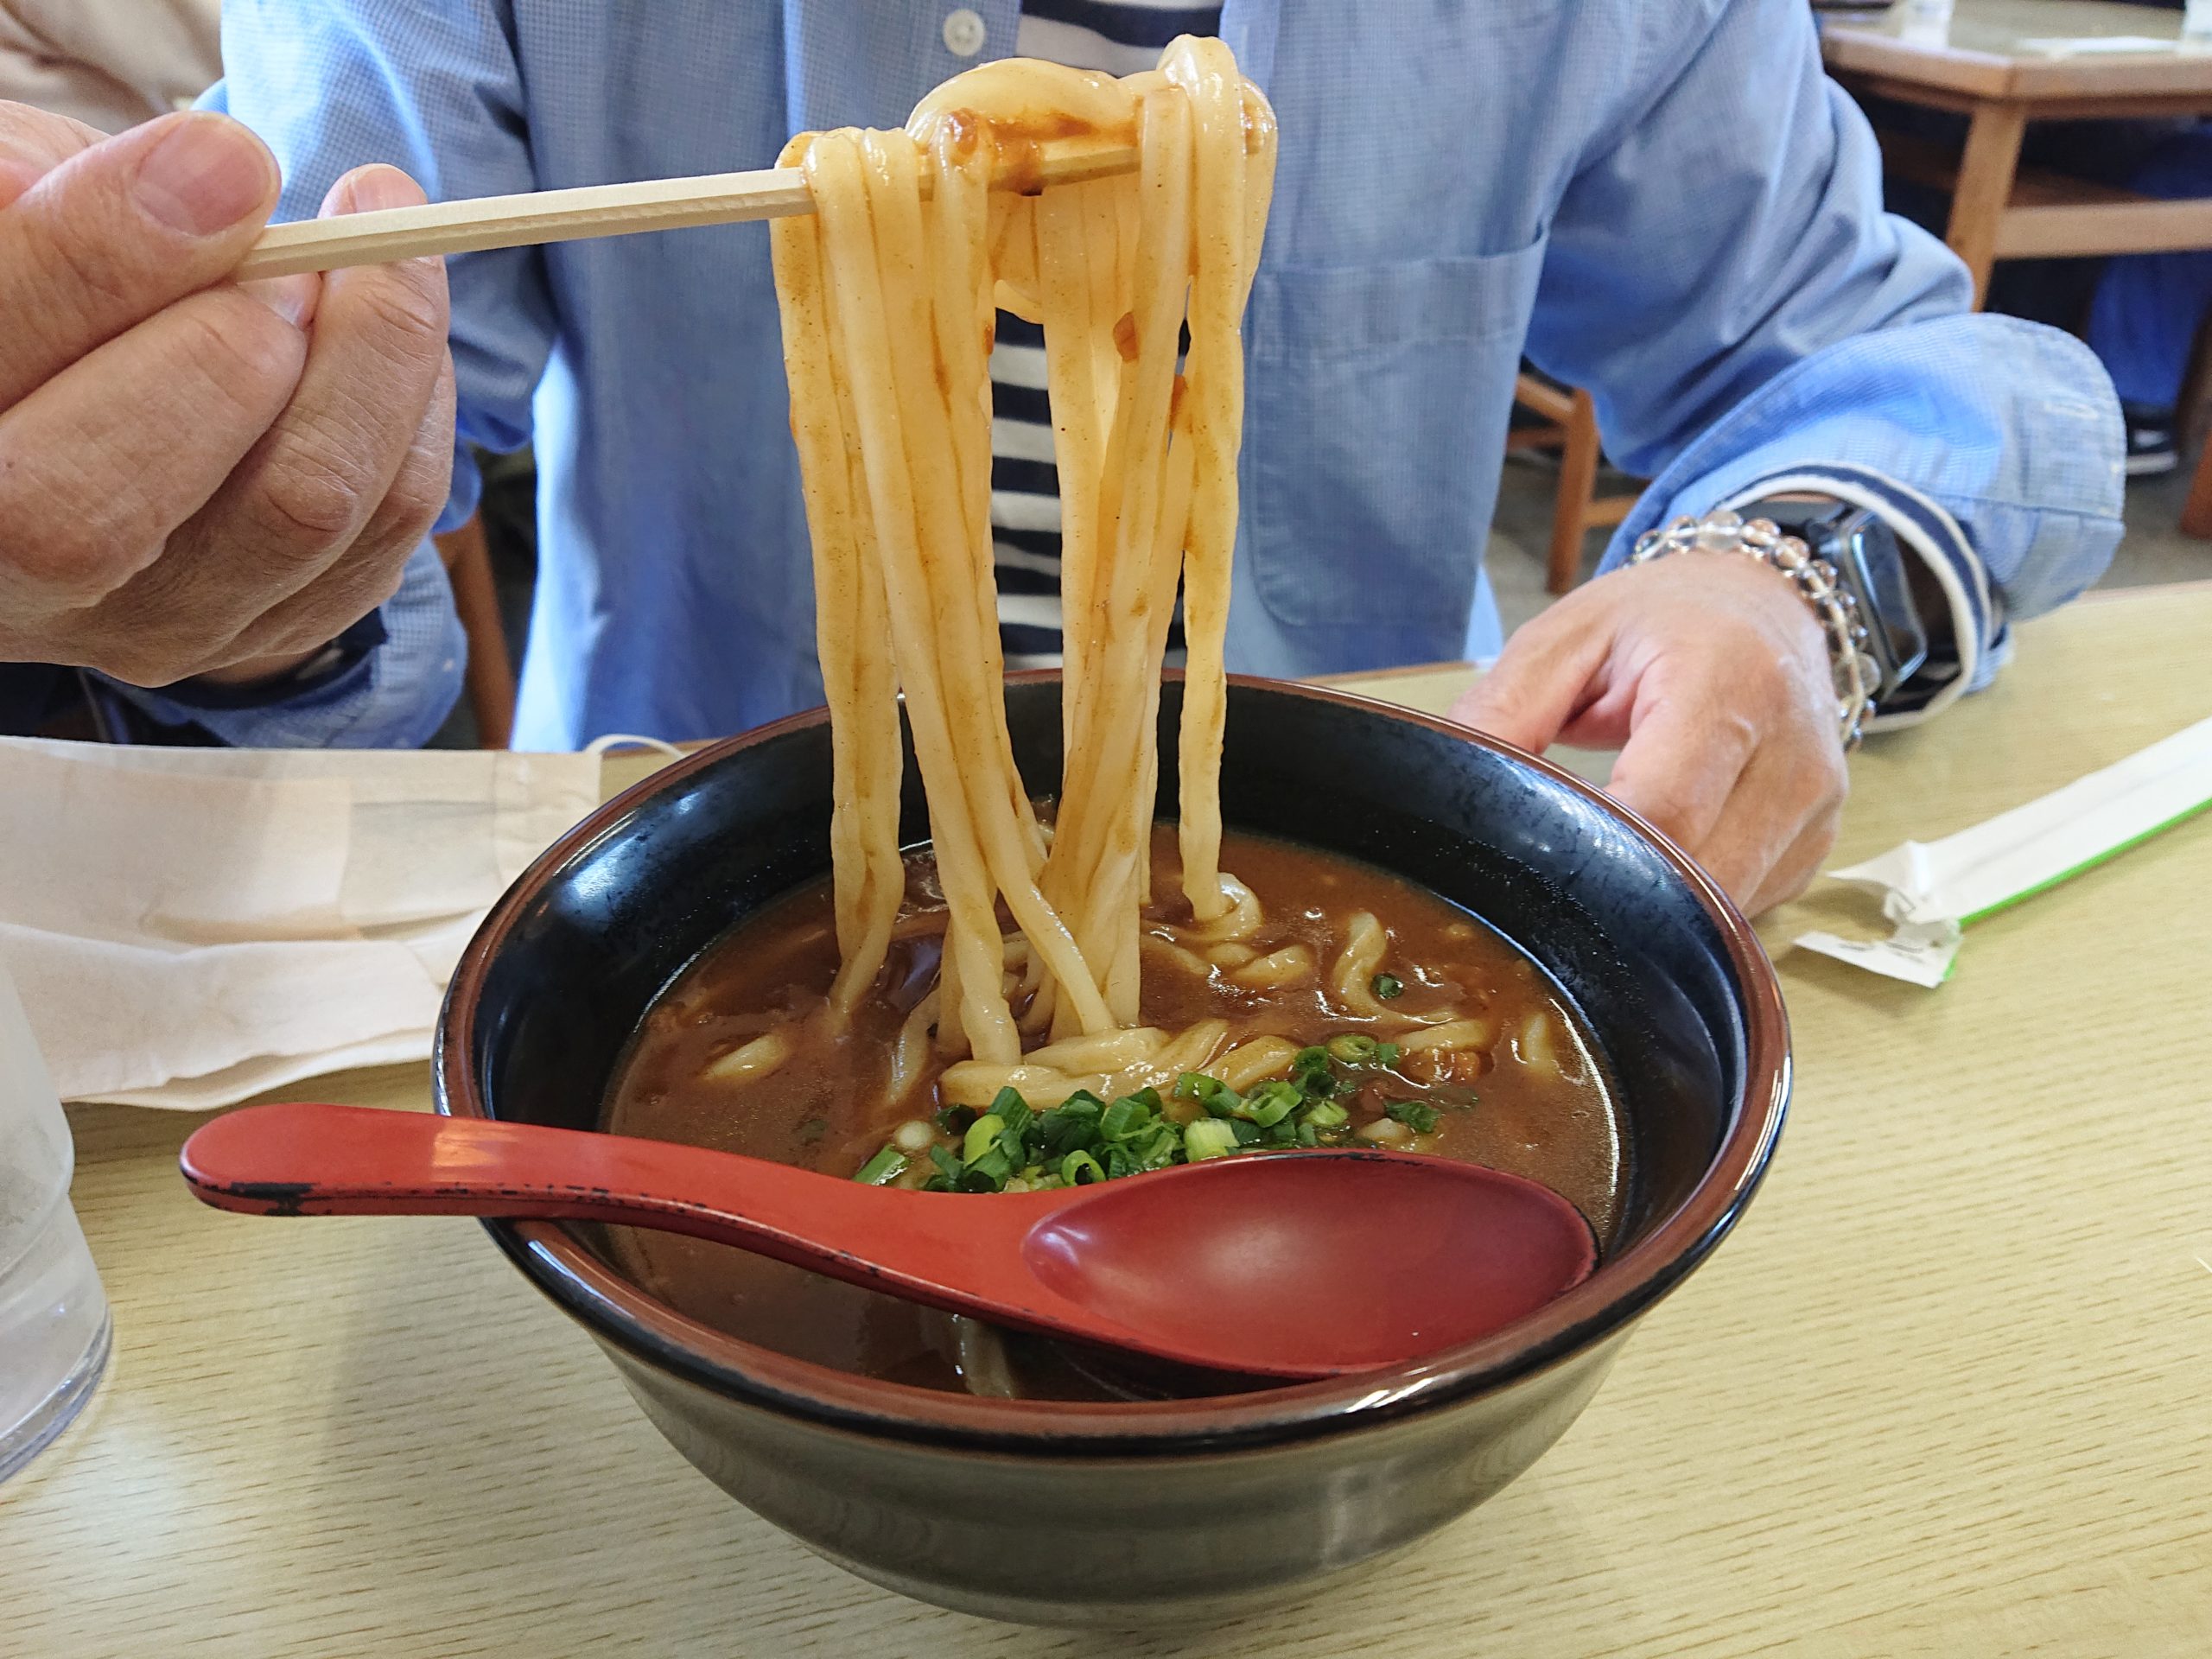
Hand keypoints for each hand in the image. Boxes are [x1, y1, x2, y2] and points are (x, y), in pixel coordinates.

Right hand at [0, 104, 453, 688]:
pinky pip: (389, 523)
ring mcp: (151, 623)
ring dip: (376, 354)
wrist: (97, 410)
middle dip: (240, 338)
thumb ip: (57, 198)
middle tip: (308, 240)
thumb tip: (196, 189)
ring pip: (303, 507)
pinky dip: (416, 408)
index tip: (228, 160)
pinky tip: (389, 335)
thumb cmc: (44, 279)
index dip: (112, 253)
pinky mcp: (271, 628)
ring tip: (379, 248)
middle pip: (117, 497)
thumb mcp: (23, 204)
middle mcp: (12, 574)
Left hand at [1451, 552, 1847, 914]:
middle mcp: (1794, 755)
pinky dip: (1691, 903)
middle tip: (1551, 880)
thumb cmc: (1664, 618)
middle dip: (1616, 897)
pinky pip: (1744, 907)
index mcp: (1732, 683)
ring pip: (1722, 913)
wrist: (1767, 602)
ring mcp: (1815, 812)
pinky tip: (1656, 860)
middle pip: (1697, 882)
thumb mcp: (1568, 636)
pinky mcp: (1814, 850)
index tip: (1531, 862)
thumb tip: (1446, 787)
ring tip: (1601, 861)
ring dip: (1652, 909)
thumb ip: (1504, 709)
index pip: (1665, 809)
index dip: (1595, 854)